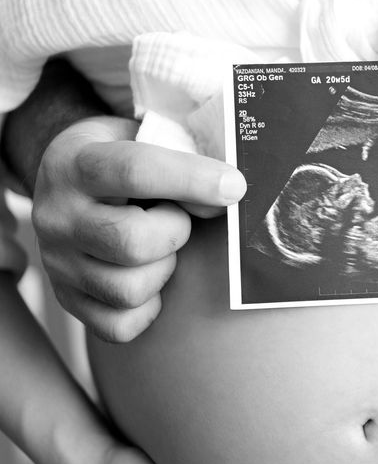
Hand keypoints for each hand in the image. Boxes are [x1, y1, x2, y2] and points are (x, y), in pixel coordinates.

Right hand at [31, 115, 245, 341]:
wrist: (67, 182)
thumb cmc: (121, 158)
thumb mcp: (143, 136)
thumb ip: (182, 157)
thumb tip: (227, 193)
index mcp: (74, 164)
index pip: (135, 171)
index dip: (192, 179)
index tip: (234, 186)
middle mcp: (57, 216)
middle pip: (130, 241)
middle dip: (175, 232)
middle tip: (178, 219)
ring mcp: (57, 263)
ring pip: (127, 290)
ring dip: (163, 270)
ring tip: (160, 247)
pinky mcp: (66, 299)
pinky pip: (118, 326)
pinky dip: (147, 309)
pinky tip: (151, 278)